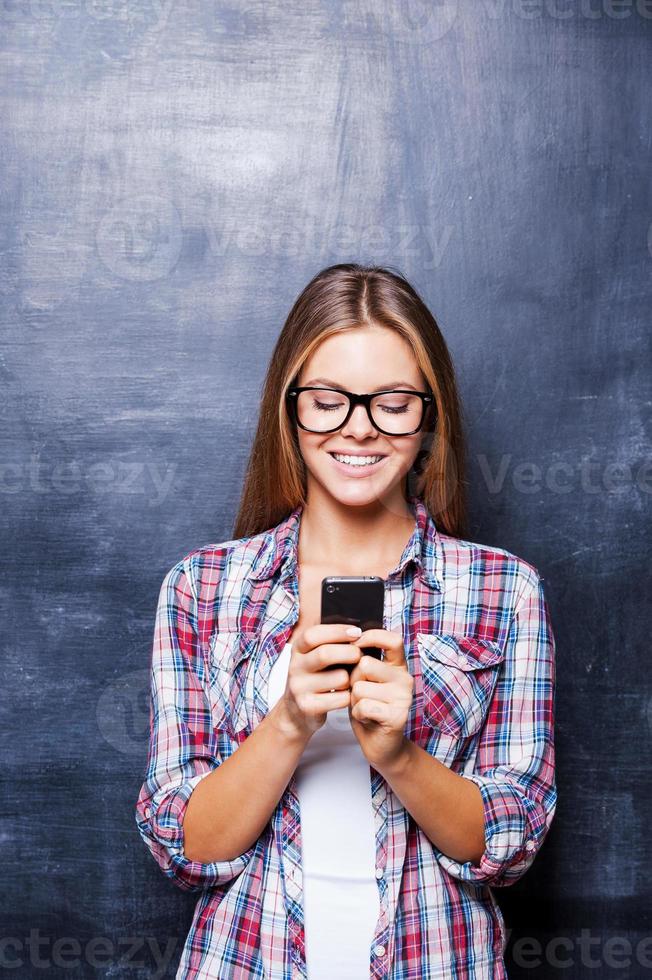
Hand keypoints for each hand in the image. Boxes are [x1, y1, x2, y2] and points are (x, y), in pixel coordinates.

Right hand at [275, 623, 361, 739]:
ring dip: (352, 678)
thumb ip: (329, 643)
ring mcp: (299, 688)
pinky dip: (350, 696)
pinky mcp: (308, 707)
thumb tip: (357, 631)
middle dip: (350, 652)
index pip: (313, 635)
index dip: (337, 631)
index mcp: (297, 649)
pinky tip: (347, 694)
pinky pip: (341, 698)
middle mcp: (294, 667)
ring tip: (352, 678)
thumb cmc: (314, 678)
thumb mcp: (313, 657)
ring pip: (339, 678)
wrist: (294, 712)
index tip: (357, 632)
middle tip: (361, 655)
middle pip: (325, 654)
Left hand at [348, 629, 413, 772]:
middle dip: (353, 679)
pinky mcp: (397, 716)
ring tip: (364, 707)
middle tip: (359, 693)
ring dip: (354, 700)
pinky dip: (358, 714)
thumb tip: (347, 643)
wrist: (380, 744)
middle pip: (365, 664)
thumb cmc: (368, 707)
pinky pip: (363, 706)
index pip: (393, 639)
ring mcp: (403, 698)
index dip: (371, 637)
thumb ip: (361, 662)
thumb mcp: (364, 680)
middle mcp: (405, 678)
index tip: (355, 645)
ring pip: (360, 687)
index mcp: (398, 666)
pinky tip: (367, 719)